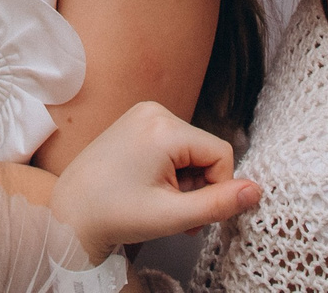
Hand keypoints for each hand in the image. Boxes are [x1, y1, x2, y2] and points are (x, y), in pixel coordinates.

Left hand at [48, 102, 260, 259]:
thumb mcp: (173, 216)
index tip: (193, 213)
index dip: (217, 188)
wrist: (70, 212)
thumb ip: (218, 204)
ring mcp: (142, 114)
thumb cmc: (115, 215)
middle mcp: (154, 111)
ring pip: (191, 150)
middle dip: (198, 187)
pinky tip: (153, 189)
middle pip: (206, 151)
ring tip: (162, 205)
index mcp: (163, 127)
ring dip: (186, 182)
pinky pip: (173, 145)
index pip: (222, 153)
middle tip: (177, 216)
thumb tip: (257, 191)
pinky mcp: (136, 122)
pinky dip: (172, 171)